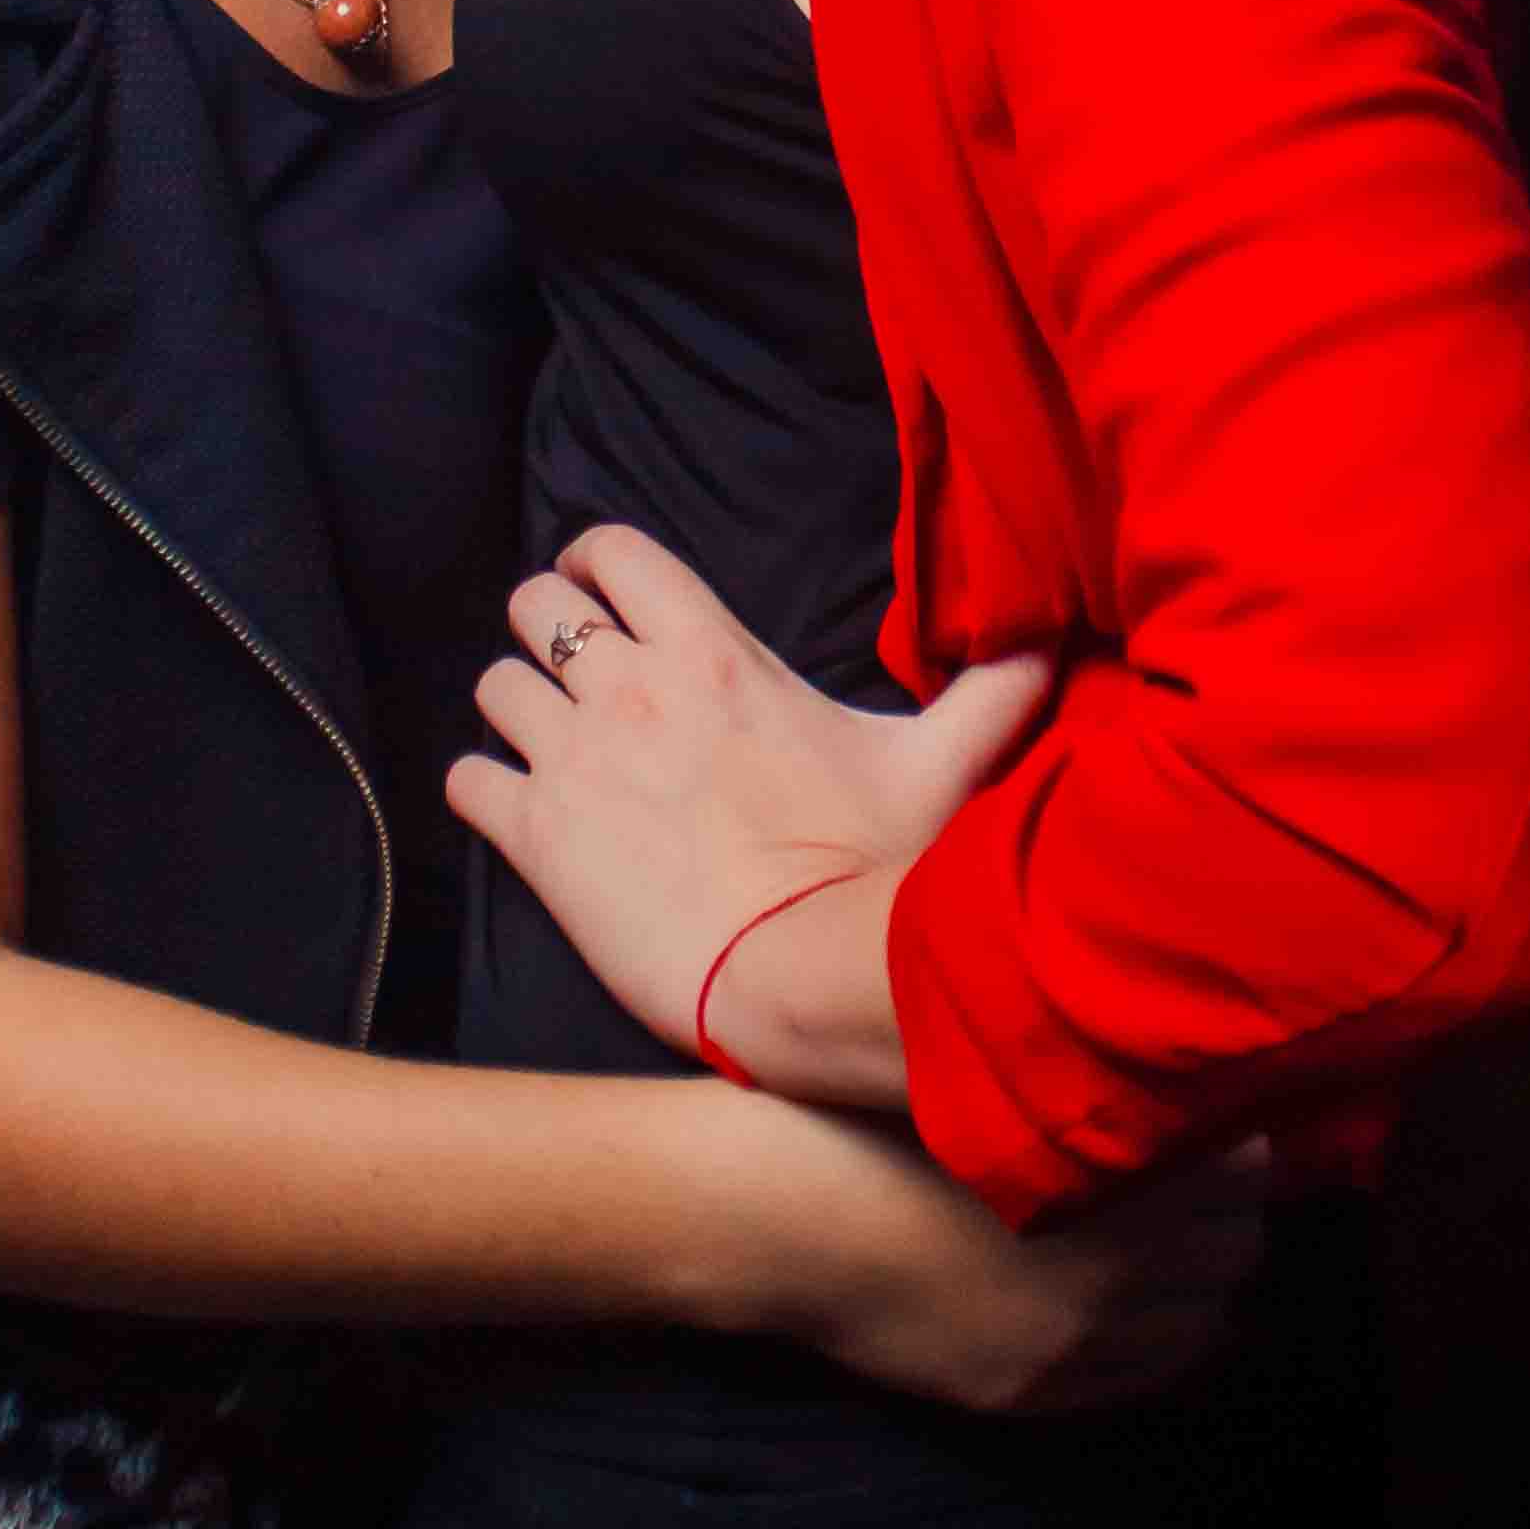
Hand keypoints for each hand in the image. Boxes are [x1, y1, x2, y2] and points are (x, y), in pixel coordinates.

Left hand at [449, 524, 1053, 1099]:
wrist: (808, 977)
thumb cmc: (875, 868)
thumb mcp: (943, 765)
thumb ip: (995, 690)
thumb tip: (1061, 640)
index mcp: (714, 653)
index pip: (612, 550)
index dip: (591, 562)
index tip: (598, 588)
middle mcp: (631, 688)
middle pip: (533, 606)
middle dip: (545, 630)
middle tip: (570, 671)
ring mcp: (576, 760)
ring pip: (492, 686)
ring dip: (513, 710)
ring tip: (543, 744)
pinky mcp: (538, 838)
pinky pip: (468, 782)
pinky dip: (482, 790)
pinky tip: (513, 812)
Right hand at [722, 1086, 1270, 1416]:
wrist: (792, 1217)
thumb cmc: (882, 1124)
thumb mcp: (1002, 1089)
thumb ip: (1104, 1097)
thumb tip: (1196, 1100)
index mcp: (1115, 1172)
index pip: (1249, 1168)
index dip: (1233, 1144)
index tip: (1206, 1128)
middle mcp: (1118, 1265)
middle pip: (1238, 1248)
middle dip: (1225, 1216)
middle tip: (1188, 1187)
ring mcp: (1080, 1339)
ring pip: (1206, 1320)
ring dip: (1199, 1283)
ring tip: (1160, 1247)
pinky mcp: (1039, 1391)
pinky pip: (1147, 1376)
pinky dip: (1156, 1339)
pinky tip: (1126, 1305)